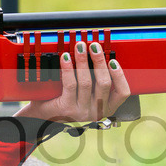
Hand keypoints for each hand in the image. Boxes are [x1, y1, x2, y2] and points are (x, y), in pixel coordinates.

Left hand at [15, 41, 130, 121]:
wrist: (43, 118)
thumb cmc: (67, 105)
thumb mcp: (87, 98)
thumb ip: (95, 84)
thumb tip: (98, 56)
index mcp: (105, 108)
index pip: (123, 93)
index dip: (120, 75)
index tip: (113, 60)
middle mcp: (96, 112)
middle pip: (104, 83)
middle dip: (99, 61)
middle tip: (94, 46)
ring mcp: (81, 111)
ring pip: (86, 82)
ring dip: (83, 61)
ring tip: (80, 47)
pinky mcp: (67, 108)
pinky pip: (70, 84)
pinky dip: (68, 68)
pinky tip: (65, 57)